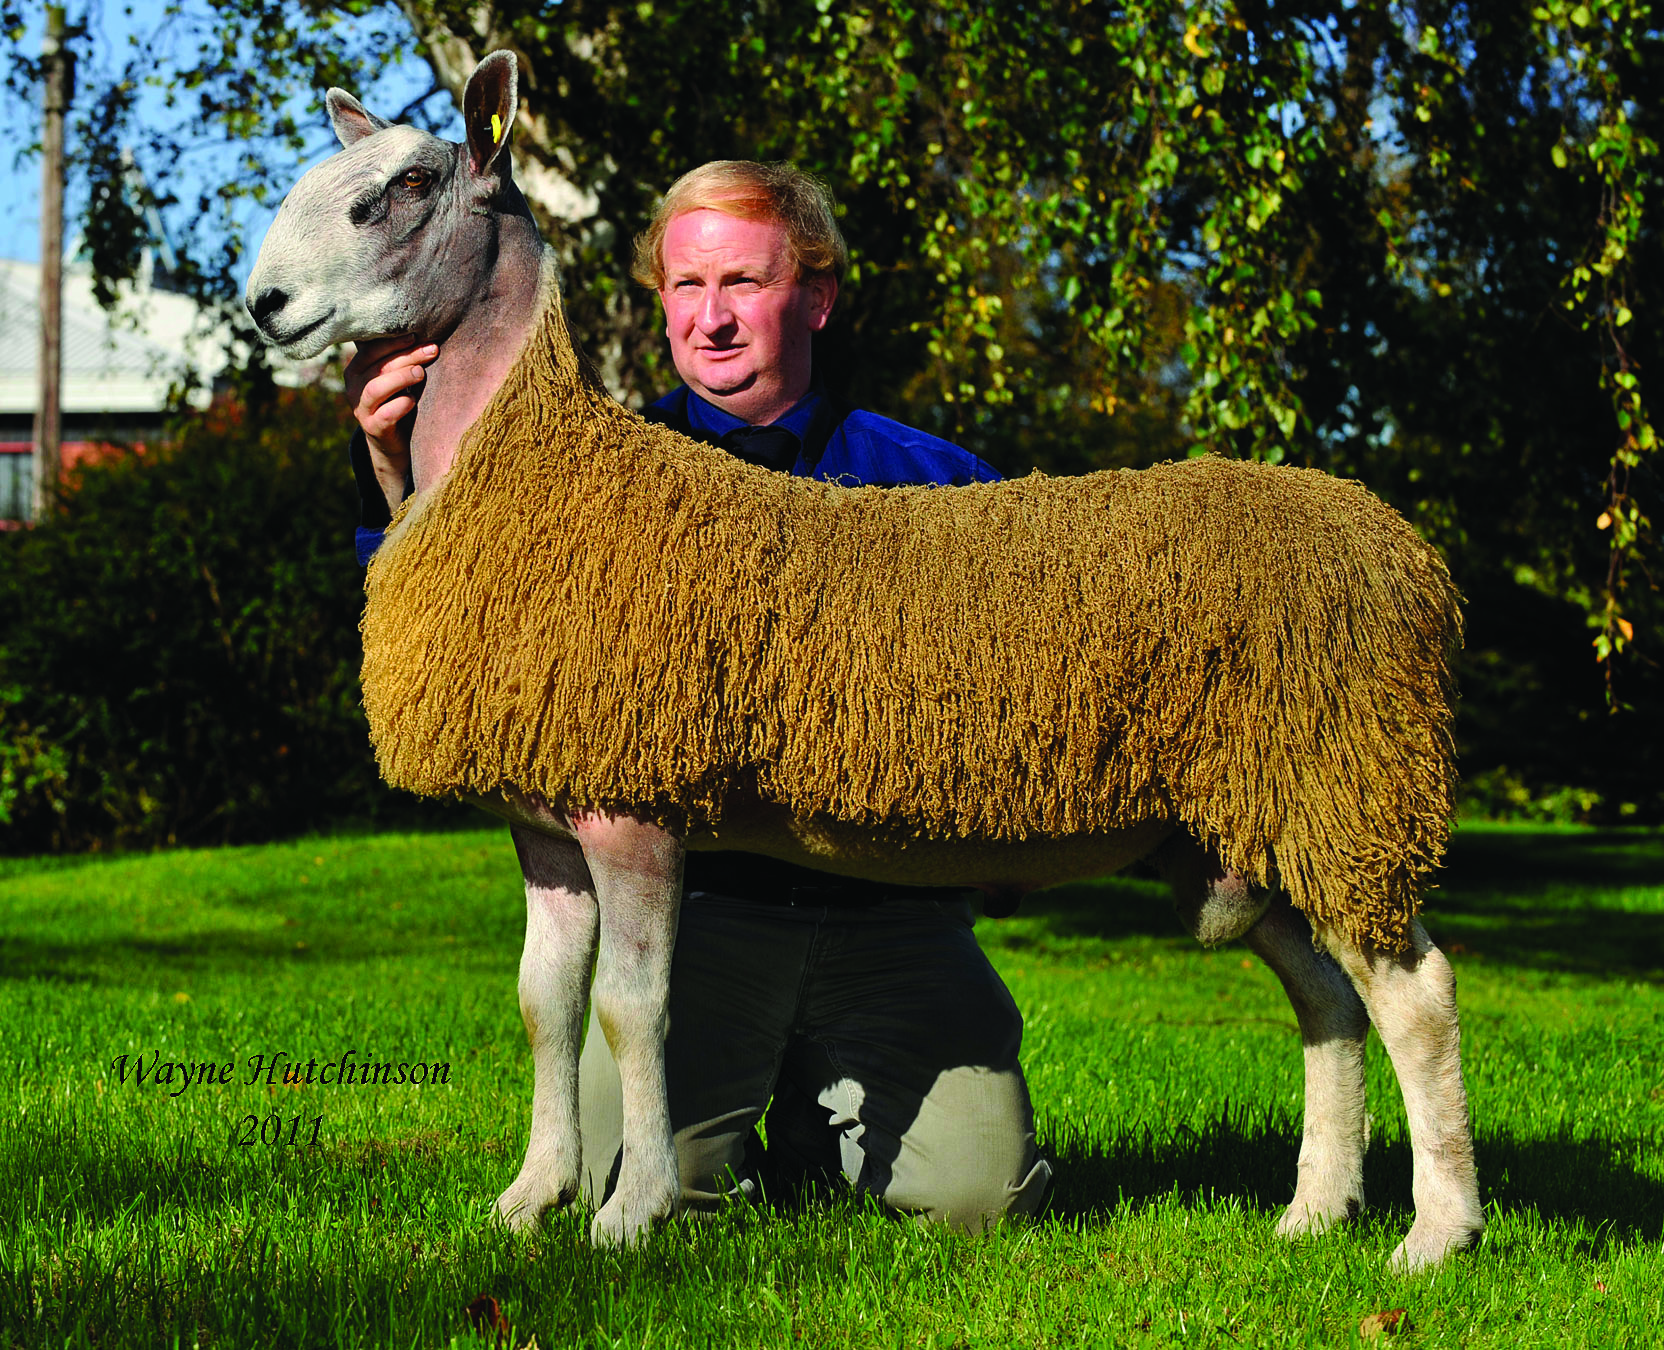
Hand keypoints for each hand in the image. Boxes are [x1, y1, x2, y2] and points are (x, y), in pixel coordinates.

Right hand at [345, 337, 438, 510]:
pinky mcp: (372, 428)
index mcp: (357, 369)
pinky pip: (385, 415)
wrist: (393, 440)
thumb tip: (426, 335)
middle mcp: (353, 387)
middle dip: (406, 356)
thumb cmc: (398, 399)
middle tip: (431, 351)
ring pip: (376, 389)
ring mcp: (360, 409)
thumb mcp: (395, 377)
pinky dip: (401, 405)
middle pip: (378, 367)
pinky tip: (414, 400)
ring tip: (421, 373)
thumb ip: (400, 359)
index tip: (417, 336)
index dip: (394, 342)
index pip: (371, 349)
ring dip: (401, 378)